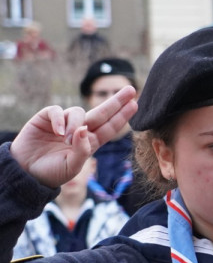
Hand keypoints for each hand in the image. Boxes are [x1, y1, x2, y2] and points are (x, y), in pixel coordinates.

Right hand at [9, 85, 137, 188]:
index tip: (135, 104)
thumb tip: (85, 129)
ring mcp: (64, 123)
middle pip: (101, 113)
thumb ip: (81, 150)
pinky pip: (56, 111)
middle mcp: (79, 130)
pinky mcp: (46, 118)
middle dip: (116, 102)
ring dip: (75, 123)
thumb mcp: (72, 166)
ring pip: (77, 112)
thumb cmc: (52, 172)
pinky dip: (59, 119)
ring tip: (66, 139)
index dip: (122, 116)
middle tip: (130, 90)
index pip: (109, 127)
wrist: (26, 172)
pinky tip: (58, 132)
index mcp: (90, 142)